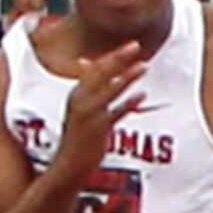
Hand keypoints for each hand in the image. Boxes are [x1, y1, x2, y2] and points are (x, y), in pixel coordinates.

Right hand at [57, 43, 150, 166]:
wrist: (68, 166)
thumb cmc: (78, 138)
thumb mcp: (79, 108)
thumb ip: (87, 87)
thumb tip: (87, 62)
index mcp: (76, 95)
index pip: (95, 70)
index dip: (113, 56)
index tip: (130, 46)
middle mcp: (80, 101)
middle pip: (100, 74)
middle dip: (118, 58)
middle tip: (135, 45)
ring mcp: (89, 115)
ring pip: (109, 90)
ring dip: (127, 77)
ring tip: (143, 66)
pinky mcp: (98, 129)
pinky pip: (115, 113)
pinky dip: (128, 103)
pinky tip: (142, 95)